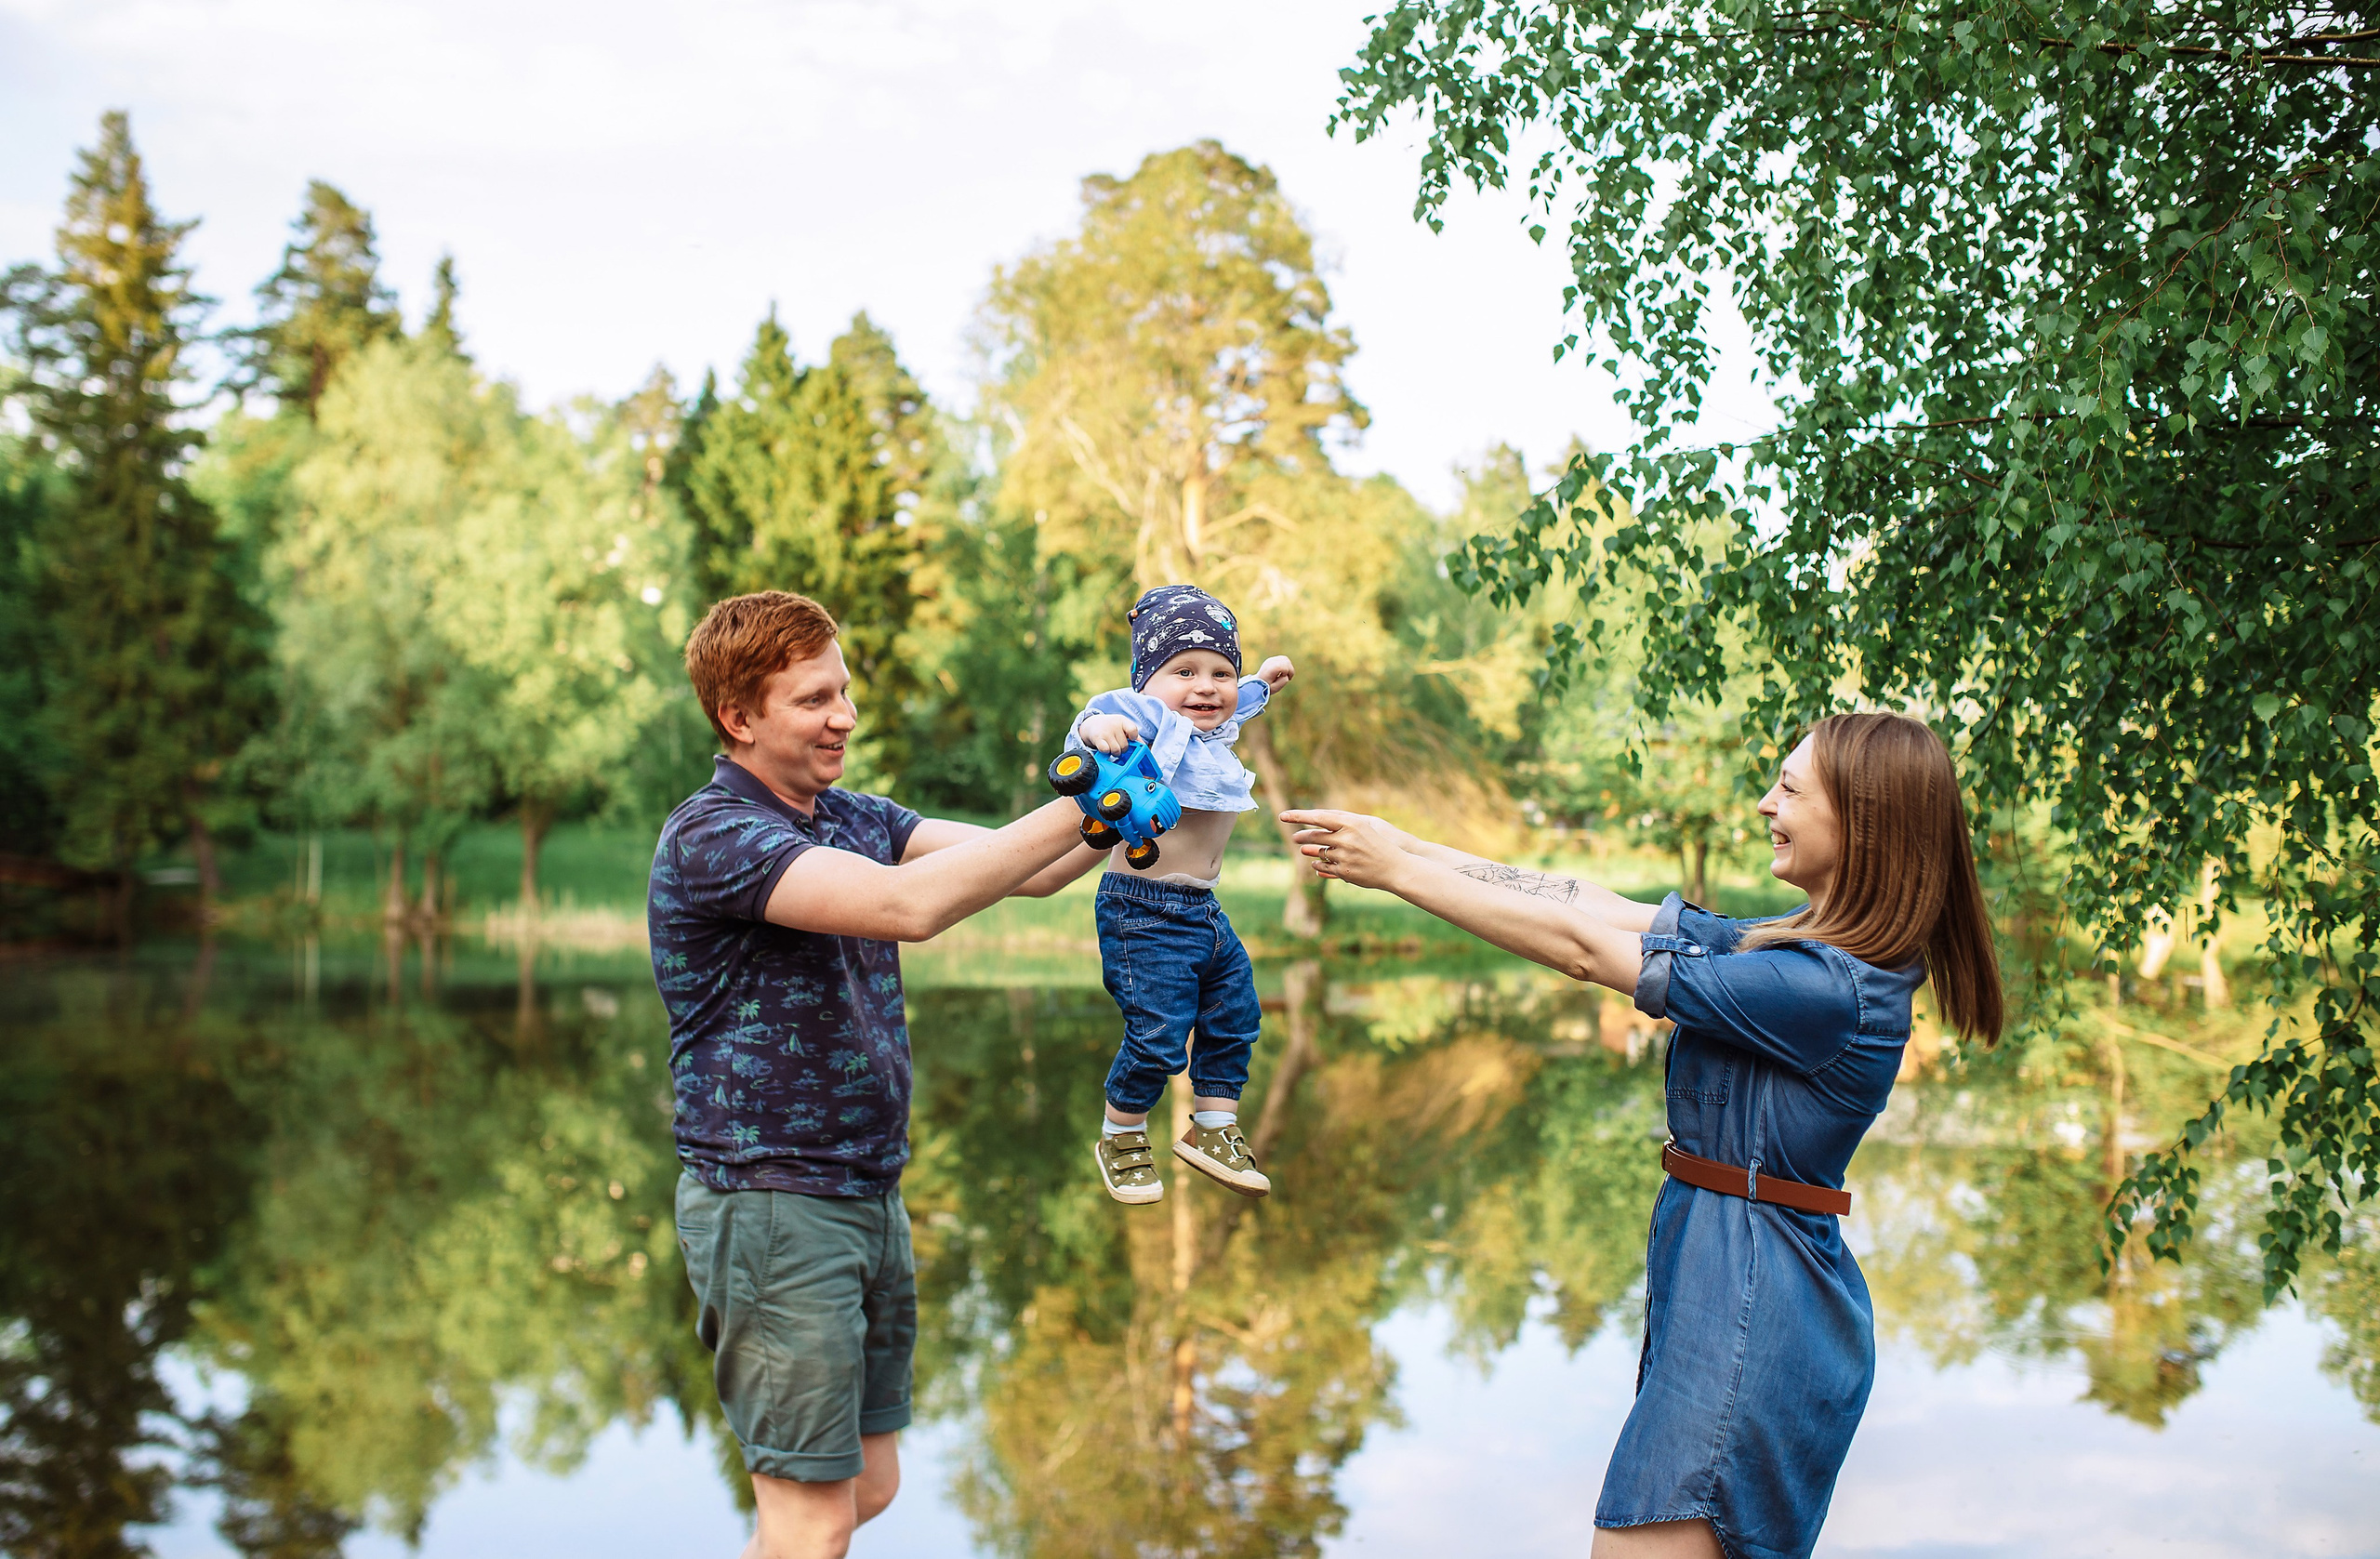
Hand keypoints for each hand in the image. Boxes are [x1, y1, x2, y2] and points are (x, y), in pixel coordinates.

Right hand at [1079, 713, 1138, 754]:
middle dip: (1122, 749)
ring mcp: (1105, 731)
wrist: (1091, 724)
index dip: (1133, 738)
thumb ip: (1133, 735)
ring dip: (1114, 752)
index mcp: (1123, 721)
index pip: (1133, 730)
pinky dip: (1106, 752)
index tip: (1130, 740)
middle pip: (1125, 745)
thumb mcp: (1122, 727)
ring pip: (1116, 750)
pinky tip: (1105, 748)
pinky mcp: (1097, 738)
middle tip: (1118, 745)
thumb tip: (1144, 747)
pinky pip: (1106, 750)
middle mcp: (1114, 725)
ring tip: (1111, 747)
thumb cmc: (1111, 727)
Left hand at [1256, 655, 1294, 690]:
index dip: (1287, 671)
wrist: (1257, 683)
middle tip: (1288, 677)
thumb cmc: (1265, 687)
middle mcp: (1270, 663)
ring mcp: (1271, 660)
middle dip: (1290, 669)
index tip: (1286, 678)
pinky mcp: (1273, 659)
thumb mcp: (1274, 688)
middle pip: (1286, 661)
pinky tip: (1284, 671)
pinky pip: (1283, 659)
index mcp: (1269, 670)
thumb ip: (1283, 682)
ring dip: (1289, 667)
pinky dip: (1286, 665)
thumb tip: (1286, 675)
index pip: (1282, 666)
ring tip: (1285, 674)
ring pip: (1285, 659)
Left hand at [1279, 809, 1411, 890]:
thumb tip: (1320, 815)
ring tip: (1302, 848)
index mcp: (1352, 824)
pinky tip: (1315, 863)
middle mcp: (1347, 839)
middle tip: (1294, 836)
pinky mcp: (1345, 872)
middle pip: (1316, 836)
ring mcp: (1345, 857)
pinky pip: (1325, 867)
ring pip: (1319, 852)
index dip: (1298, 816)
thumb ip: (1343, 819)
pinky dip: (1319, 864)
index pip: (1318, 817)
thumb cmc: (1381, 843)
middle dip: (1302, 836)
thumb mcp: (1366, 825)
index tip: (1282, 815)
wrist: (1397, 867)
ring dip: (1309, 850)